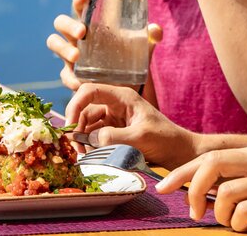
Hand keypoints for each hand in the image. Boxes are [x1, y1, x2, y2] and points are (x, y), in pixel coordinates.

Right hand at [46, 0, 162, 93]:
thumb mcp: (142, 47)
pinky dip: (69, 78)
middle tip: (82, 32)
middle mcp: (78, 36)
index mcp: (92, 23)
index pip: (80, 5)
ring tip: (77, 57)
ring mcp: (71, 55)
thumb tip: (155, 30)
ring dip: (62, 48)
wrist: (126, 87)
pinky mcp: (71, 75)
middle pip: (61, 22)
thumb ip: (149, 37)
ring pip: (54, 43)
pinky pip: (63, 74)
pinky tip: (80, 83)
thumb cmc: (129, 59)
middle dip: (69, 24)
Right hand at [65, 82, 195, 168]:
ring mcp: (114, 117)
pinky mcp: (114, 131)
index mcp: (122, 96)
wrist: (178, 152)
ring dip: (82, 138)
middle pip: (85, 108)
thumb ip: (115, 137)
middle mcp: (115, 103)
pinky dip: (89, 144)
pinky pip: (95, 134)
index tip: (69, 125)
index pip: (90, 90)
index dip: (75, 104)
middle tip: (75, 149)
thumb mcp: (141, 138)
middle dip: (76, 126)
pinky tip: (89, 155)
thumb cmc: (165, 139)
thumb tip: (90, 139)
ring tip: (82, 155)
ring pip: (88, 123)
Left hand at [156, 145, 246, 234]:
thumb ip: (232, 184)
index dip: (183, 171)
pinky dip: (241, 226)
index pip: (211, 156)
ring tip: (236, 226)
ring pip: (227, 192)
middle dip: (192, 188)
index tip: (162, 188)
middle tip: (192, 215)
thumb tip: (192, 189)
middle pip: (213, 163)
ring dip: (223, 217)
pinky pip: (246, 212)